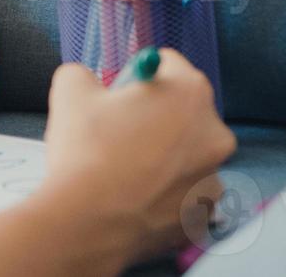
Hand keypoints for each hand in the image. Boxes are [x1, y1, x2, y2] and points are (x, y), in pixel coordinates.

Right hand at [40, 51, 237, 263]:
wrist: (88, 222)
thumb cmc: (85, 151)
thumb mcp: (71, 90)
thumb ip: (84, 73)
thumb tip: (87, 80)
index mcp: (189, 92)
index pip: (168, 64)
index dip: (137, 77)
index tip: (119, 96)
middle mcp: (214, 131)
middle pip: (183, 109)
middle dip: (154, 116)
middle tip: (118, 134)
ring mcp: (213, 176)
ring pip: (184, 152)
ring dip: (162, 154)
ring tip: (123, 170)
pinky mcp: (203, 211)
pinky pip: (184, 190)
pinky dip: (164, 191)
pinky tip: (135, 195)